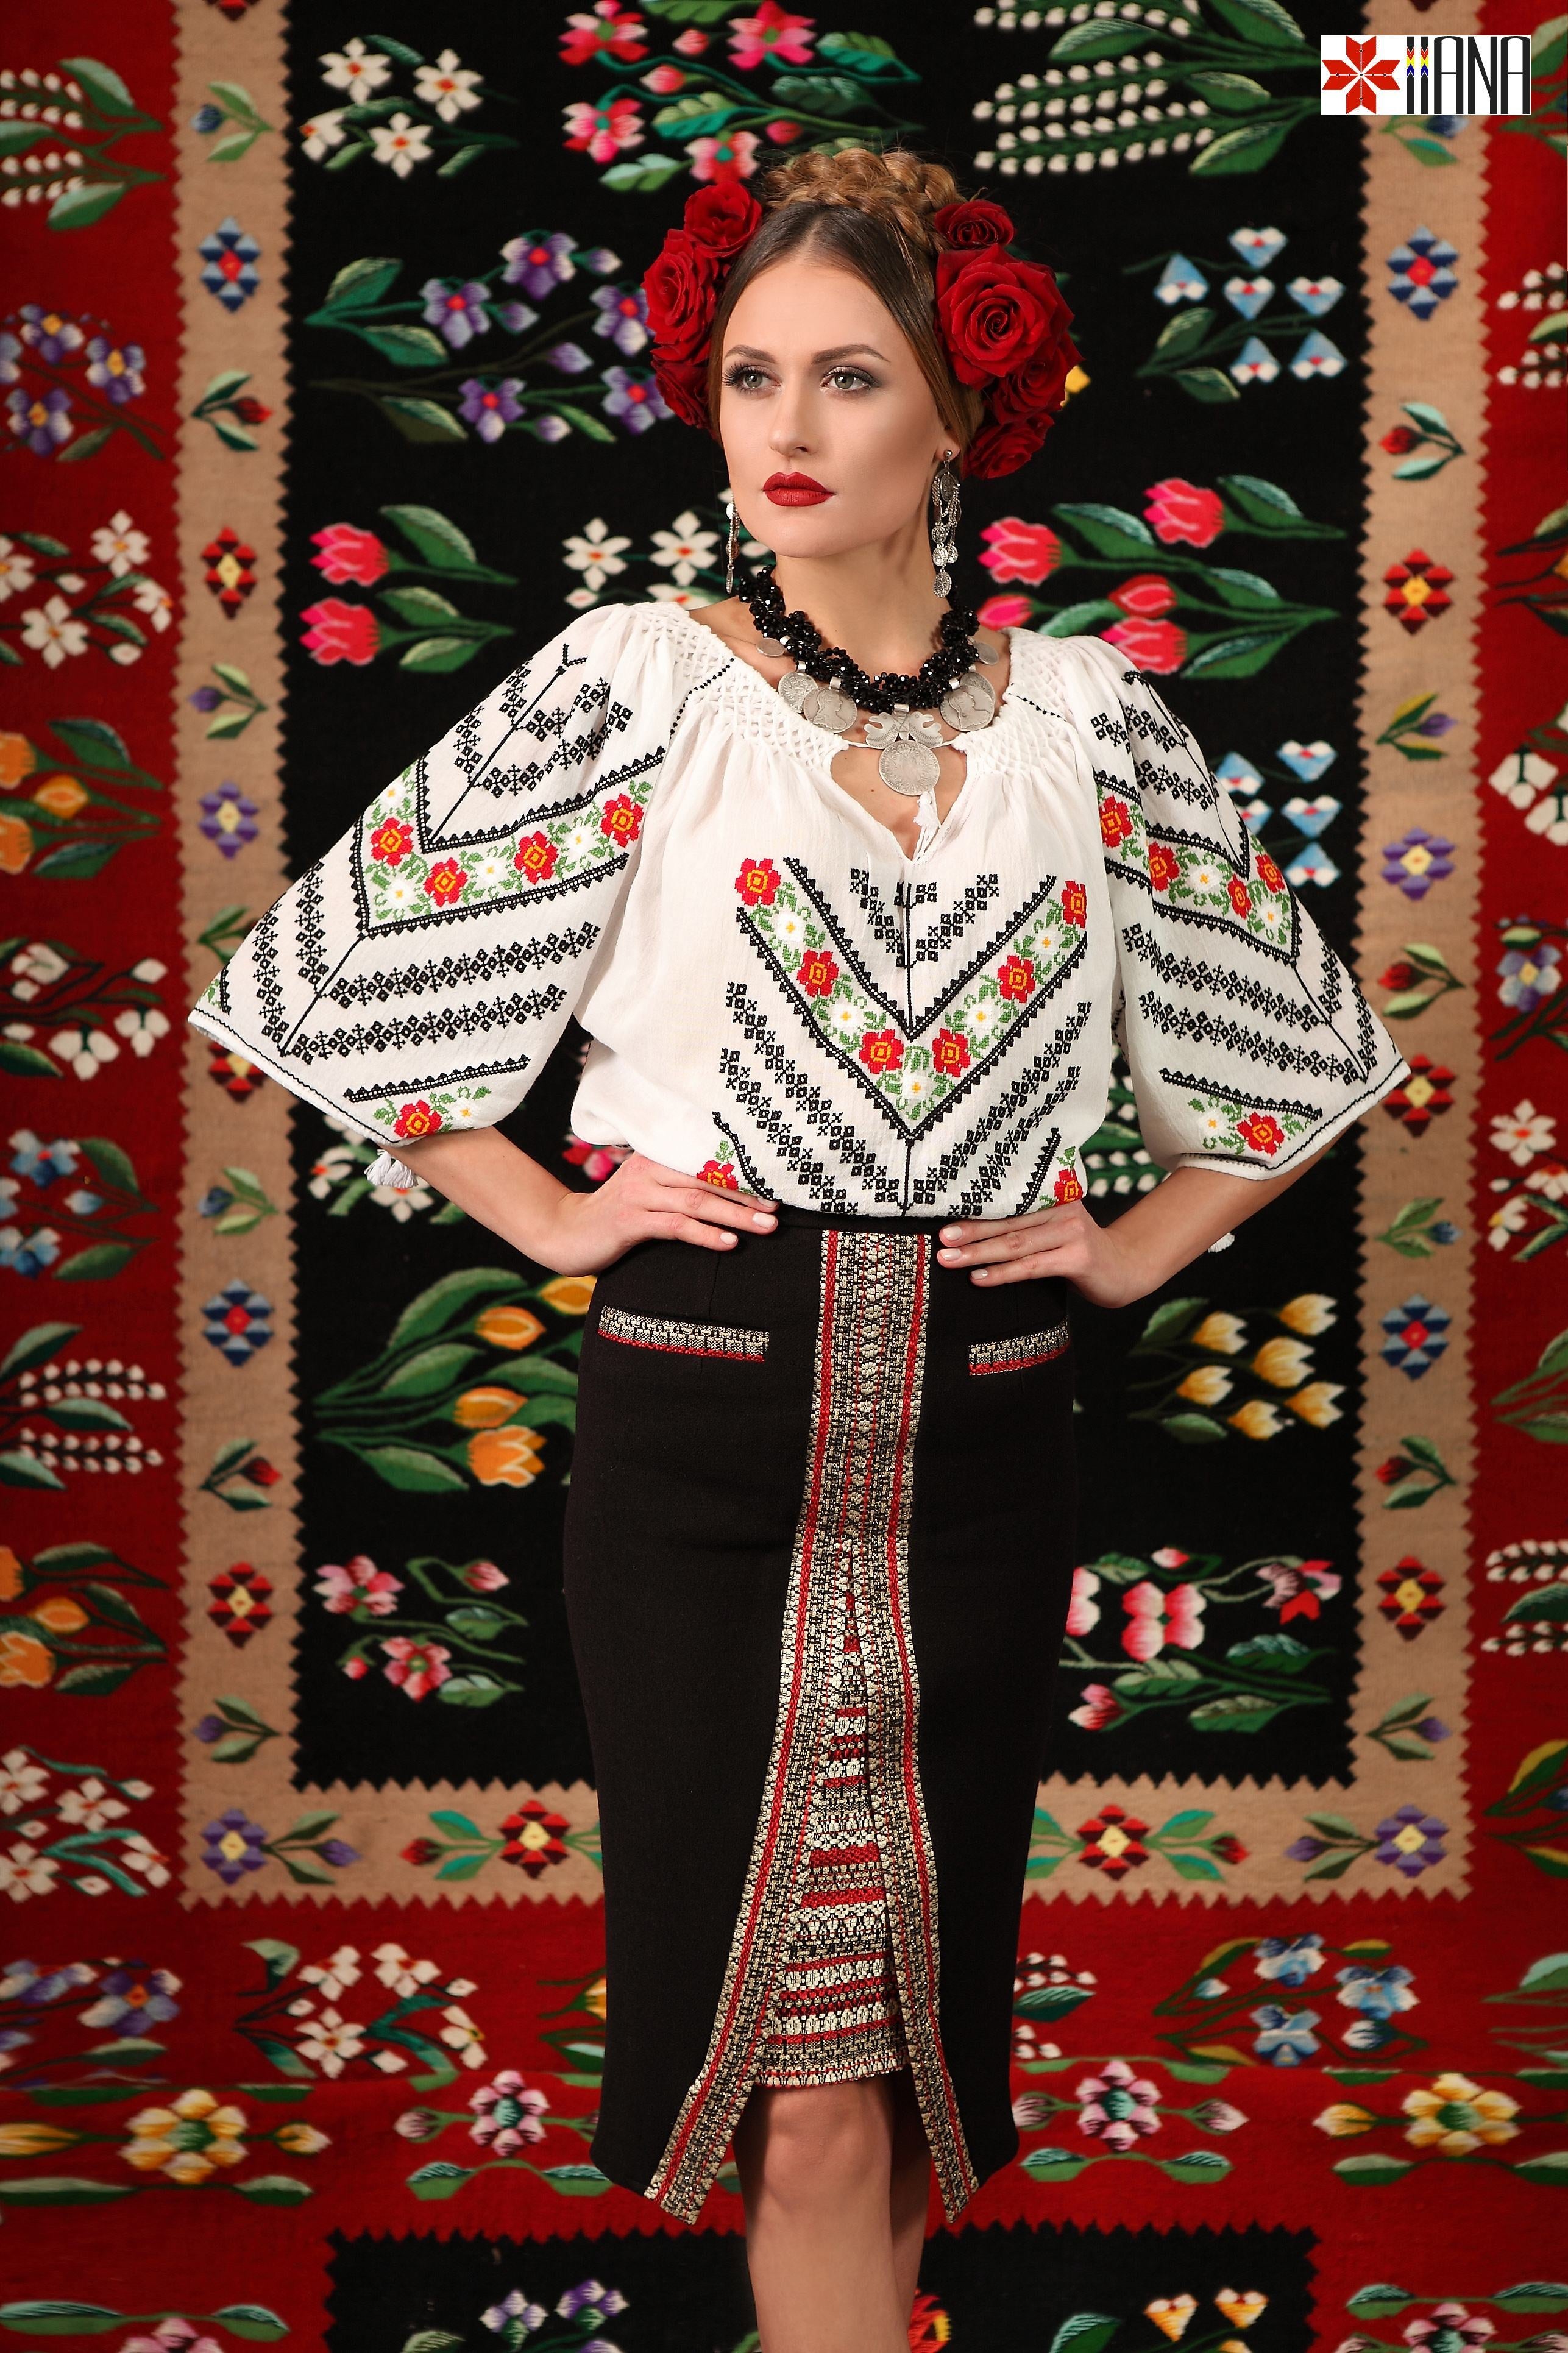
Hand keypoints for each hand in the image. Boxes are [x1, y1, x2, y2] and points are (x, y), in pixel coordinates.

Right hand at [538, 1153, 776, 1274]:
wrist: (567, 1232)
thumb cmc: (617, 1216)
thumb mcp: (650, 1194)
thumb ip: (682, 1190)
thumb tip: (733, 1199)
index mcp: (657, 1157)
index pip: (708, 1164)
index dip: (743, 1178)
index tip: (775, 1191)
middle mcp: (649, 1169)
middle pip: (708, 1181)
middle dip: (747, 1197)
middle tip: (778, 1212)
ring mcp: (639, 1194)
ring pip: (697, 1202)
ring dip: (735, 1216)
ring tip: (765, 1228)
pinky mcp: (630, 1220)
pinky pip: (676, 1226)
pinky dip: (705, 1235)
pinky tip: (728, 1243)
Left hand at [937, 1200, 1150, 1309]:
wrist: (1125, 1269)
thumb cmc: (1077, 1252)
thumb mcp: (1052, 1232)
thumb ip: (1023, 1227)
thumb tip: (969, 1233)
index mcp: (1051, 1197)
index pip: (1006, 1205)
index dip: (974, 1212)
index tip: (942, 1220)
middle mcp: (1062, 1209)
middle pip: (1006, 1223)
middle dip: (969, 1232)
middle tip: (940, 1240)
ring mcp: (1071, 1233)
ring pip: (1015, 1244)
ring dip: (978, 1253)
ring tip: (949, 1260)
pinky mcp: (1078, 1257)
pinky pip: (1032, 1266)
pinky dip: (1003, 1273)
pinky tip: (979, 1278)